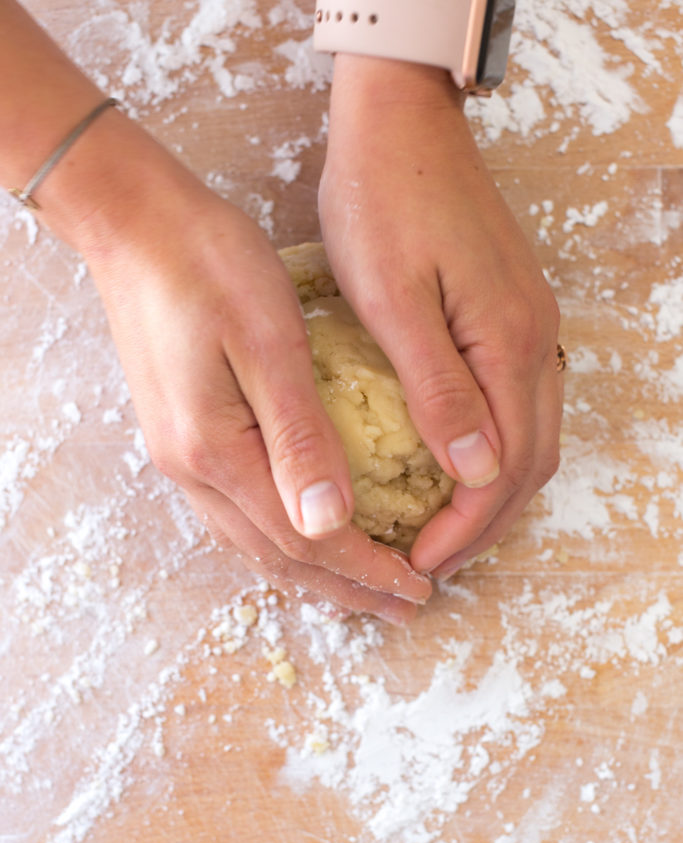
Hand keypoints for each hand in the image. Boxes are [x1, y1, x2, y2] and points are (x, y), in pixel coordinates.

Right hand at [72, 122, 430, 621]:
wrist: (134, 226)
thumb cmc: (209, 266)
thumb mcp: (268, 342)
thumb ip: (299, 436)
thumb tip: (330, 523)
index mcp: (216, 449)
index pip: (304, 539)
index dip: (365, 569)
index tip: (417, 584)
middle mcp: (191, 470)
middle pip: (279, 557)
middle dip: (347, 586)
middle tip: (404, 604)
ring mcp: (179, 459)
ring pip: (253, 544)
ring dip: (315, 572)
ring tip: (365, 588)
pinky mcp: (180, 439)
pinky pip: (236, 517)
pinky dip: (280, 542)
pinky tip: (305, 537)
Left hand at [319, 56, 562, 577]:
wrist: (401, 123)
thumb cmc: (383, 203)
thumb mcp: (395, 300)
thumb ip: (439, 389)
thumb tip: (478, 471)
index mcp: (508, 345)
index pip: (503, 469)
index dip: (465, 527)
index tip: (419, 560)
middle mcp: (535, 342)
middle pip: (531, 462)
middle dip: (485, 523)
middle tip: (434, 560)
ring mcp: (530, 326)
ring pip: (533, 436)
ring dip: (496, 491)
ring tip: (447, 526)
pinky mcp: (512, 314)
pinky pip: (521, 403)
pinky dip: (497, 450)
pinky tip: (460, 462)